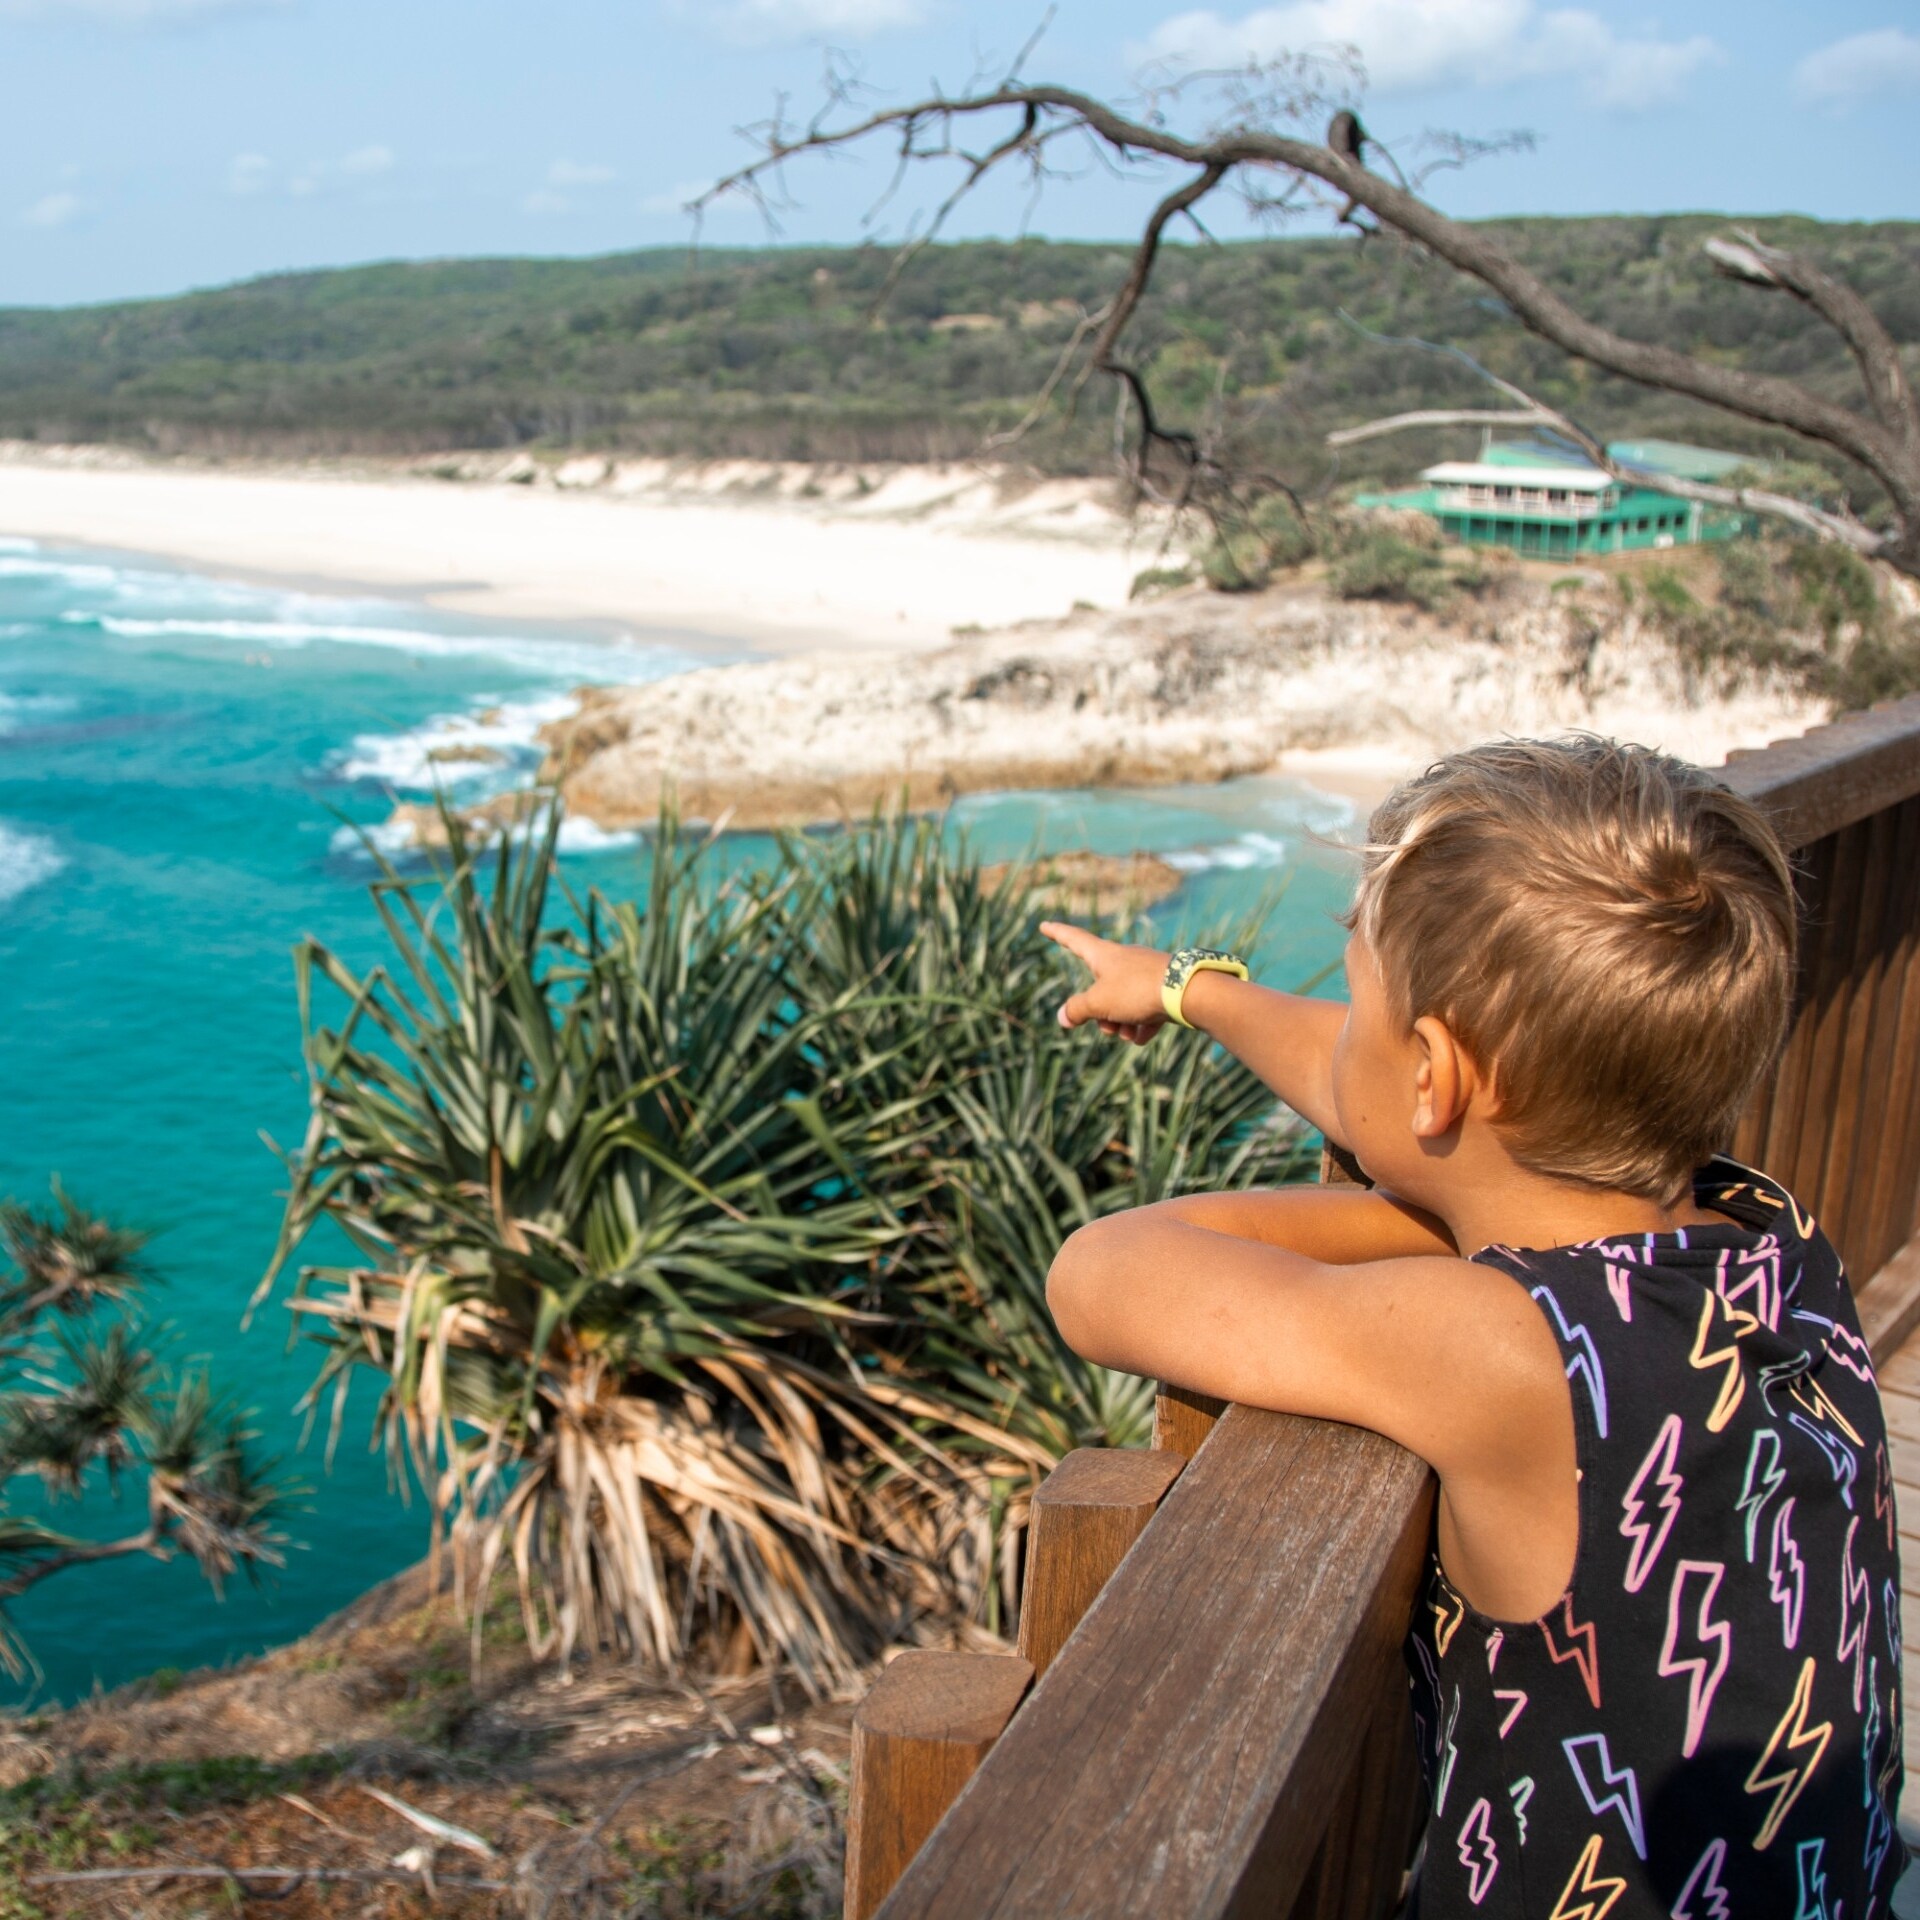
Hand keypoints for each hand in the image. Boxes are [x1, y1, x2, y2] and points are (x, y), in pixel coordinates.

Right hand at [1039, 921, 1168, 1044]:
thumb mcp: (1099, 1002)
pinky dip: (1141, 1024)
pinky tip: (1143, 1036)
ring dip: (1121, 1023)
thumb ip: (1077, 1010)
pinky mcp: (1163, 987)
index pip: (1074, 939)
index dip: (1057, 933)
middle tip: (1107, 1027)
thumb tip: (1063, 1017)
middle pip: (1099, 987)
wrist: (1187, 992)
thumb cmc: (1138, 991)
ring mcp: (1145, 972)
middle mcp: (1124, 959)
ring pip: (1122, 1002)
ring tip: (1129, 1033)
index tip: (1044, 925)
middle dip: (1099, 1013)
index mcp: (1104, 955)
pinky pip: (1144, 1010)